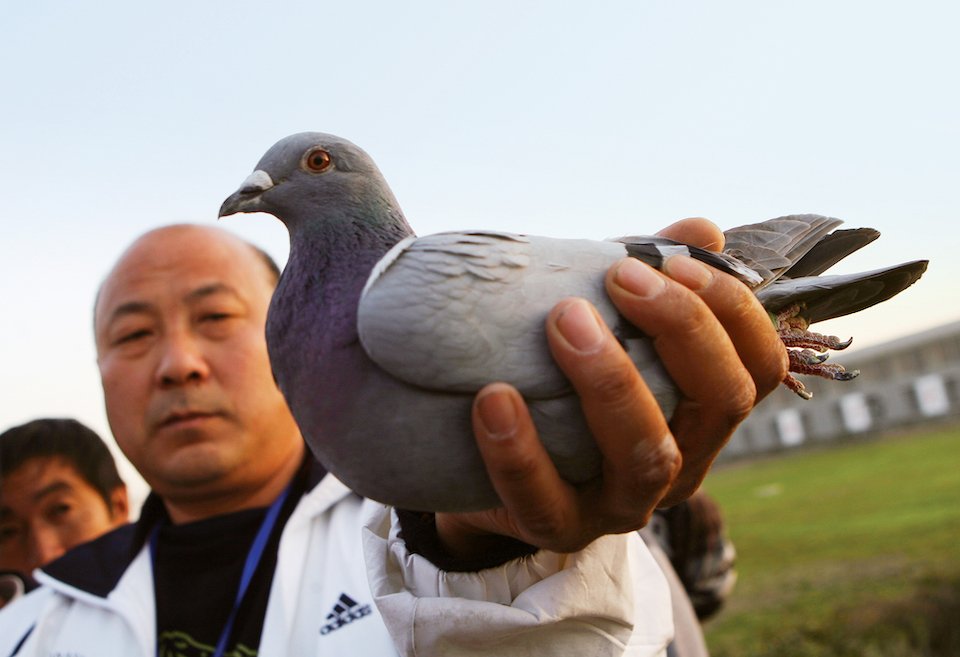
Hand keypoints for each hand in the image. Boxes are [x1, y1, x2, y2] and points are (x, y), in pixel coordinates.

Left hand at [435, 218, 786, 556]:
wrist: (489, 461)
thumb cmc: (563, 380)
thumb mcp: (608, 325)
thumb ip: (653, 282)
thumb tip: (703, 230)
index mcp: (702, 413)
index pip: (757, 366)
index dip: (733, 311)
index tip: (674, 262)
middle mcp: (681, 462)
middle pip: (720, 402)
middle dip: (680, 329)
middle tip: (619, 276)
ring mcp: (622, 503)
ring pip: (647, 457)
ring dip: (610, 381)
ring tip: (562, 321)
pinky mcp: (557, 528)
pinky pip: (546, 500)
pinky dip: (520, 450)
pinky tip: (493, 398)